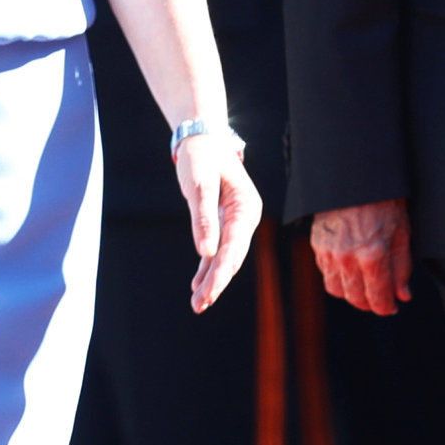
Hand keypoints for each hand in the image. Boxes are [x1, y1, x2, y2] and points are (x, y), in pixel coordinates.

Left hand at [174, 129, 260, 313]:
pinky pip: (216, 250)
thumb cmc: (202, 157)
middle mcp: (245, 217)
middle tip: (200, 305)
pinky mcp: (221, 222)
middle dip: (217, 282)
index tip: (208, 292)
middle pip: (232, 256)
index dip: (221, 272)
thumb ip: (204, 217)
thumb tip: (207, 252)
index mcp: (247, 207)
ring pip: (224, 257)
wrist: (202, 138)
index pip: (235, 246)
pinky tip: (197, 286)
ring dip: (212, 280)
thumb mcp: (200, 184)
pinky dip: (206, 267)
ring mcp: (235, 221)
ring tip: (198, 304)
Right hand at [311, 199, 411, 315]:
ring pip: (337, 290)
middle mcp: (348, 258)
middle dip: (370, 303)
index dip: (386, 307)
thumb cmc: (384, 200)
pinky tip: (350, 270)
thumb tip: (403, 294)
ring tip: (364, 285)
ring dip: (351, 293)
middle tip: (380, 298)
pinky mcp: (318, 245)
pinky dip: (338, 277)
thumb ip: (401, 267)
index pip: (377, 298)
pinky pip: (326, 274)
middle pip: (355, 299)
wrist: (357, 177)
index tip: (391, 307)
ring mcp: (330, 252)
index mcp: (372, 255)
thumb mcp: (402, 232)